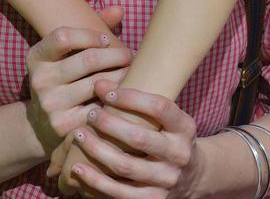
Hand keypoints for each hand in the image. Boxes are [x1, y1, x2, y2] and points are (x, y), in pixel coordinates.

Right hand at [25, 7, 129, 164]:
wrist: (43, 125)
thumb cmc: (65, 79)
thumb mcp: (67, 54)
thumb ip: (92, 28)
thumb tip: (119, 9)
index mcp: (37, 57)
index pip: (64, 36)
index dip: (90, 35)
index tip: (107, 40)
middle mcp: (39, 80)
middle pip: (88, 59)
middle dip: (116, 55)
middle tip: (130, 55)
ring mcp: (50, 105)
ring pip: (97, 83)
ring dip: (122, 75)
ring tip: (132, 71)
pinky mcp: (63, 125)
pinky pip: (99, 107)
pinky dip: (115, 99)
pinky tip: (123, 95)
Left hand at [63, 83, 199, 198]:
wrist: (191, 177)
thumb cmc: (169, 138)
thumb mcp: (169, 120)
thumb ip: (143, 105)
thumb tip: (101, 82)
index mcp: (185, 128)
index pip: (160, 108)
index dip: (131, 98)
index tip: (105, 90)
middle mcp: (179, 155)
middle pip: (140, 138)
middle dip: (110, 124)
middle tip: (90, 113)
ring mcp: (166, 180)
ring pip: (125, 166)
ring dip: (97, 149)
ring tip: (78, 135)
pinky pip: (118, 192)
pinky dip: (95, 180)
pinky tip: (77, 167)